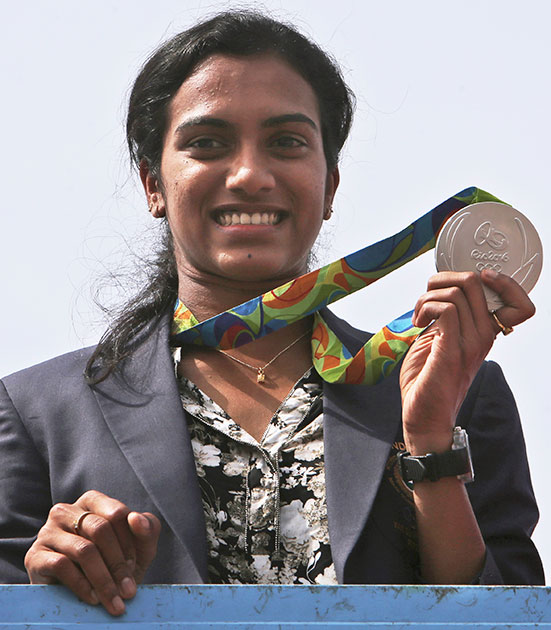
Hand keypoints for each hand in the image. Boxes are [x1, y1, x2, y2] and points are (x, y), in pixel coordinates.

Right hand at [24, 490, 160, 615]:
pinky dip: (82, 585)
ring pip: (83, 550)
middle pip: (100, 530)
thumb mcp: (139, 546)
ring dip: (104, 579)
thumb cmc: (115, 563)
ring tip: (115, 601)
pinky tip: (93, 598)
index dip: (129, 541)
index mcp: (92, 501)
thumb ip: (147, 528)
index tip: (135, 565)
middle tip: (128, 590)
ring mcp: (48, 531)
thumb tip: (137, 519)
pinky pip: (61, 566)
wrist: (83, 593)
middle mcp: (67, 510)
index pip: (116, 513)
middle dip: (118, 563)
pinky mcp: (35, 555)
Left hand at [399, 269, 534, 451]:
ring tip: (418, 315)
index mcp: (484, 333)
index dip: (502, 281)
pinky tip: (418, 322)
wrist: (422, 415)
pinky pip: (445, 309)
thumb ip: (446, 316)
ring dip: (428, 296)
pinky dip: (426, 307)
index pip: (519, 305)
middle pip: (477, 283)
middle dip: (442, 279)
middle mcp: (483, 337)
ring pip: (458, 292)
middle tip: (425, 297)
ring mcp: (470, 343)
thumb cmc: (427, 378)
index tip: (472, 280)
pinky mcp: (452, 350)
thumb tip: (439, 288)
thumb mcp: (439, 339)